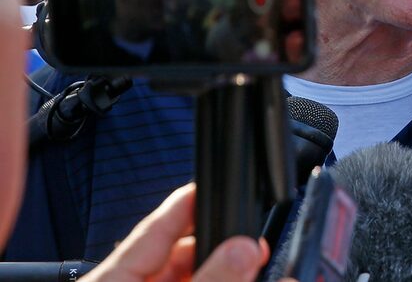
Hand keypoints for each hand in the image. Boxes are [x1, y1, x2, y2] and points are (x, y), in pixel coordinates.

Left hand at [82, 183, 269, 281]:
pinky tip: (248, 280)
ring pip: (193, 275)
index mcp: (112, 281)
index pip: (153, 229)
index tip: (213, 183)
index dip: (186, 203)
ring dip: (228, 271)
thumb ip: (209, 279)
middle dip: (220, 245)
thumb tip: (244, 249)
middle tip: (250, 241)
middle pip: (180, 254)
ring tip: (255, 263)